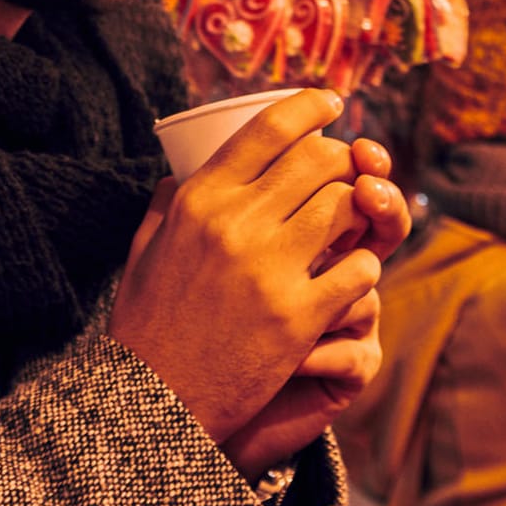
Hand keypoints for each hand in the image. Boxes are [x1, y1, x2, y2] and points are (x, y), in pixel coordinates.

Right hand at [109, 90, 389, 452]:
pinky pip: (359, 268)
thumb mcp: (144, 249)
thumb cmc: (148, 324)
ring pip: (347, 205)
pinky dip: (361, 266)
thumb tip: (182, 167)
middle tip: (346, 168)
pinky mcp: (299, 316)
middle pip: (319, 159)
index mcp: (199, 200)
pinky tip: (349, 272)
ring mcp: (270, 269)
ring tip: (354, 217)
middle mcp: (236, 224)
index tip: (329, 103)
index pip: (268, 128)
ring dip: (359, 207)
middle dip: (342, 157)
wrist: (156, 402)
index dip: (309, 106)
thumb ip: (166, 202)